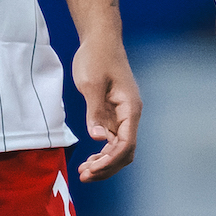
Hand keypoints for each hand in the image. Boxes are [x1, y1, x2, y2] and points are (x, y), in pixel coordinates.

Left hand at [72, 38, 140, 181]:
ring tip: (84, 172)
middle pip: (125, 151)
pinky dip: (102, 152)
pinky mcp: (114, 113)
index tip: (91, 168)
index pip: (126, 143)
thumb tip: (98, 138)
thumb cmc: (96, 56)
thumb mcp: (91, 83)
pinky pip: (112, 140)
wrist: (100, 39)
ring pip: (119, 148)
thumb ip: (95, 112)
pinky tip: (89, 158)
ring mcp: (123, 115)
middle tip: (84, 176)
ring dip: (104, 163)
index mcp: (130, 107)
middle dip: (107, 167)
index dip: (110, 160)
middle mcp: (130, 114)